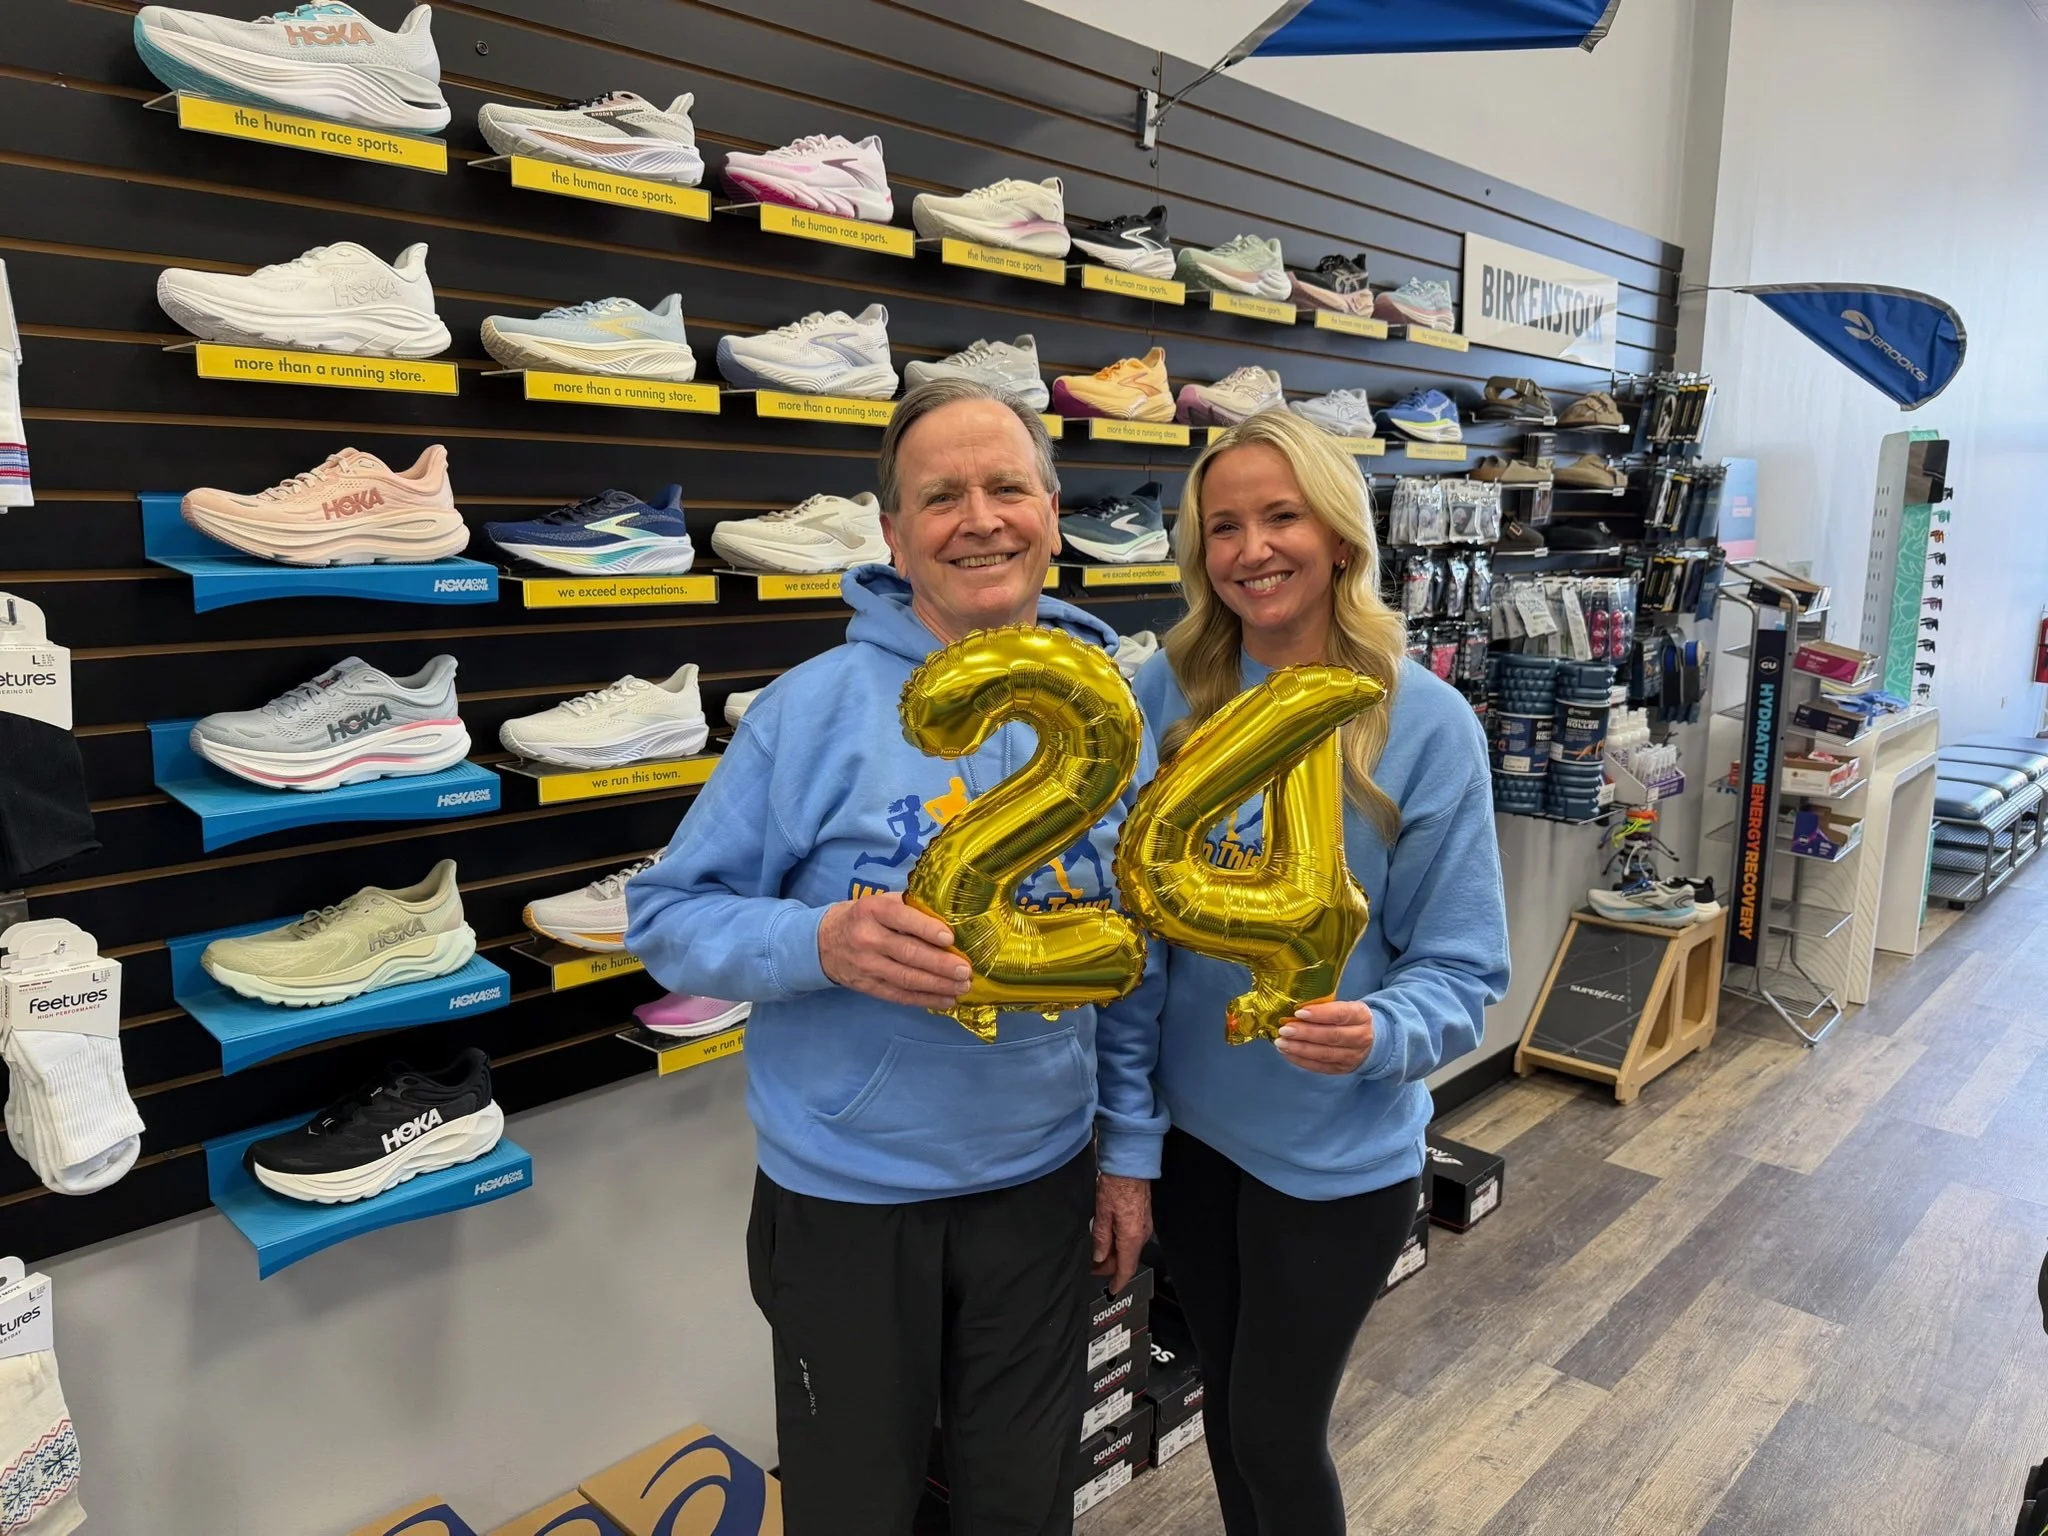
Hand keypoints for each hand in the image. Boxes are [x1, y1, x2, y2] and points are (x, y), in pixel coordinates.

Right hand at [817, 892, 971, 1008]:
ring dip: (937, 985)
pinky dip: (924, 1000)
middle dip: (940, 964)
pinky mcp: (868, 986)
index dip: (926, 928)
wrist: (822, 942)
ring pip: (906, 978)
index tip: (950, 938)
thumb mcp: (880, 902)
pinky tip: (946, 1000)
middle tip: (965, 970)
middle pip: (908, 953)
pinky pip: (899, 995)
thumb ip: (909, 907)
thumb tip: (950, 916)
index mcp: (872, 910)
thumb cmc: (863, 917)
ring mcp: (867, 965)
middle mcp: (868, 938)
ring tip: (962, 986)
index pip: (901, 918)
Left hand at [1092, 1173, 1150, 1292]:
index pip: (1126, 1269)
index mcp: (1131, 1237)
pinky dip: (1119, 1242)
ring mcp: (1144, 1226)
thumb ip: (1100, 1239)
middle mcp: (1141, 1234)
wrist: (1130, 1165)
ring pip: (1128, 1249)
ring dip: (1114, 1253)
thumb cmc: (1117, 1184)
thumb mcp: (1101, 1214)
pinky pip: (1131, 1238)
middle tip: (1093, 1265)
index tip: (1111, 1290)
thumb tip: (1099, 1256)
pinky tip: (1107, 1237)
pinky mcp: (1142, 1218)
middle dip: (1110, 1266)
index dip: (1118, 1282)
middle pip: (1126, 1260)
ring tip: (1096, 1250)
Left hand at [1275, 999, 1374, 1074]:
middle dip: (1305, 1033)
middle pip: (1332, 1036)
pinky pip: (1319, 1067)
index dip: (1319, 1014)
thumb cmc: (1346, 1018)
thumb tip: (1293, 1006)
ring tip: (1281, 1042)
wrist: (1365, 1039)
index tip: (1298, 1013)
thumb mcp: (1342, 1006)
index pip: (1341, 1014)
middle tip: (1284, 1030)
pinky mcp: (1342, 1069)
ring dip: (1300, 1049)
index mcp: (1361, 1015)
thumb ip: (1323, 1006)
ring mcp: (1353, 1056)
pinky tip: (1287, 1052)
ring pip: (1325, 1054)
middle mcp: (1361, 1037)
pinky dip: (1301, 1060)